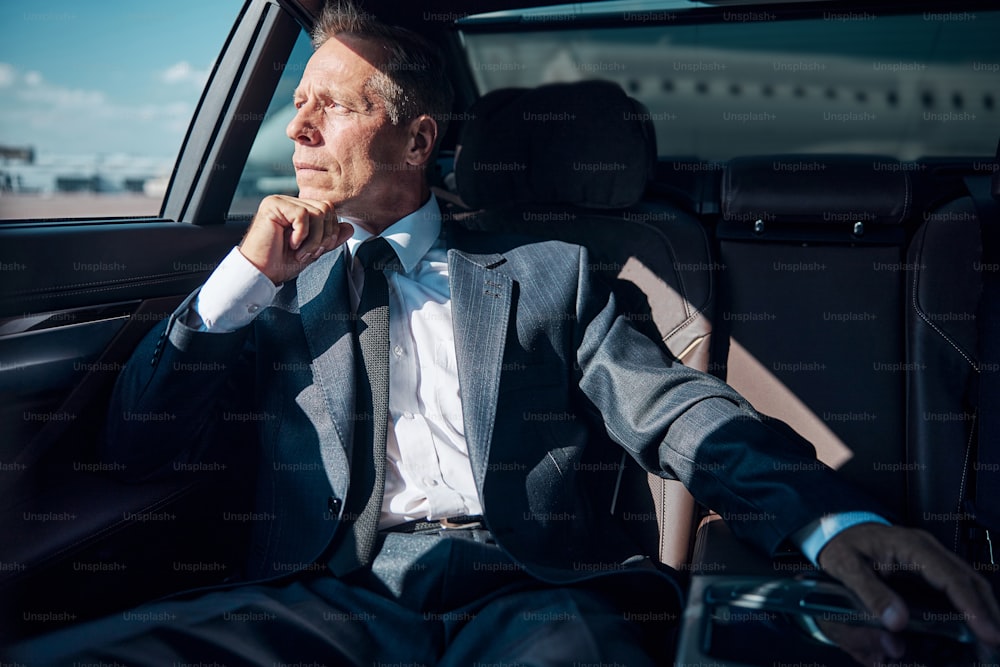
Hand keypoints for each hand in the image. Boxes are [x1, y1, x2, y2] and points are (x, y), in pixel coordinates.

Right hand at [239, 194, 352, 283]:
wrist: (260, 273)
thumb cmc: (279, 263)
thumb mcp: (313, 251)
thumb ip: (330, 238)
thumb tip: (349, 227)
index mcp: (297, 211)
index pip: (327, 210)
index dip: (330, 232)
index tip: (318, 250)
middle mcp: (289, 203)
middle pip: (326, 209)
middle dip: (324, 236)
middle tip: (310, 253)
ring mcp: (280, 201)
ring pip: (318, 212)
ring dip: (314, 239)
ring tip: (300, 252)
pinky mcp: (273, 205)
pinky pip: (303, 215)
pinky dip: (302, 235)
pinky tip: (291, 244)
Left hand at [817, 523, 999, 645]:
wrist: (836, 531)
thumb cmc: (841, 545)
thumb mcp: (845, 567)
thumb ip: (870, 594)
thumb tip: (898, 622)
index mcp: (910, 546)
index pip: (950, 577)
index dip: (972, 607)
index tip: (986, 632)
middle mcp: (927, 549)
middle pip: (970, 580)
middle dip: (989, 613)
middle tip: (996, 644)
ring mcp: (931, 558)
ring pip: (969, 584)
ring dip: (983, 611)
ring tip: (991, 640)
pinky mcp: (929, 569)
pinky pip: (957, 587)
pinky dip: (970, 607)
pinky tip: (972, 628)